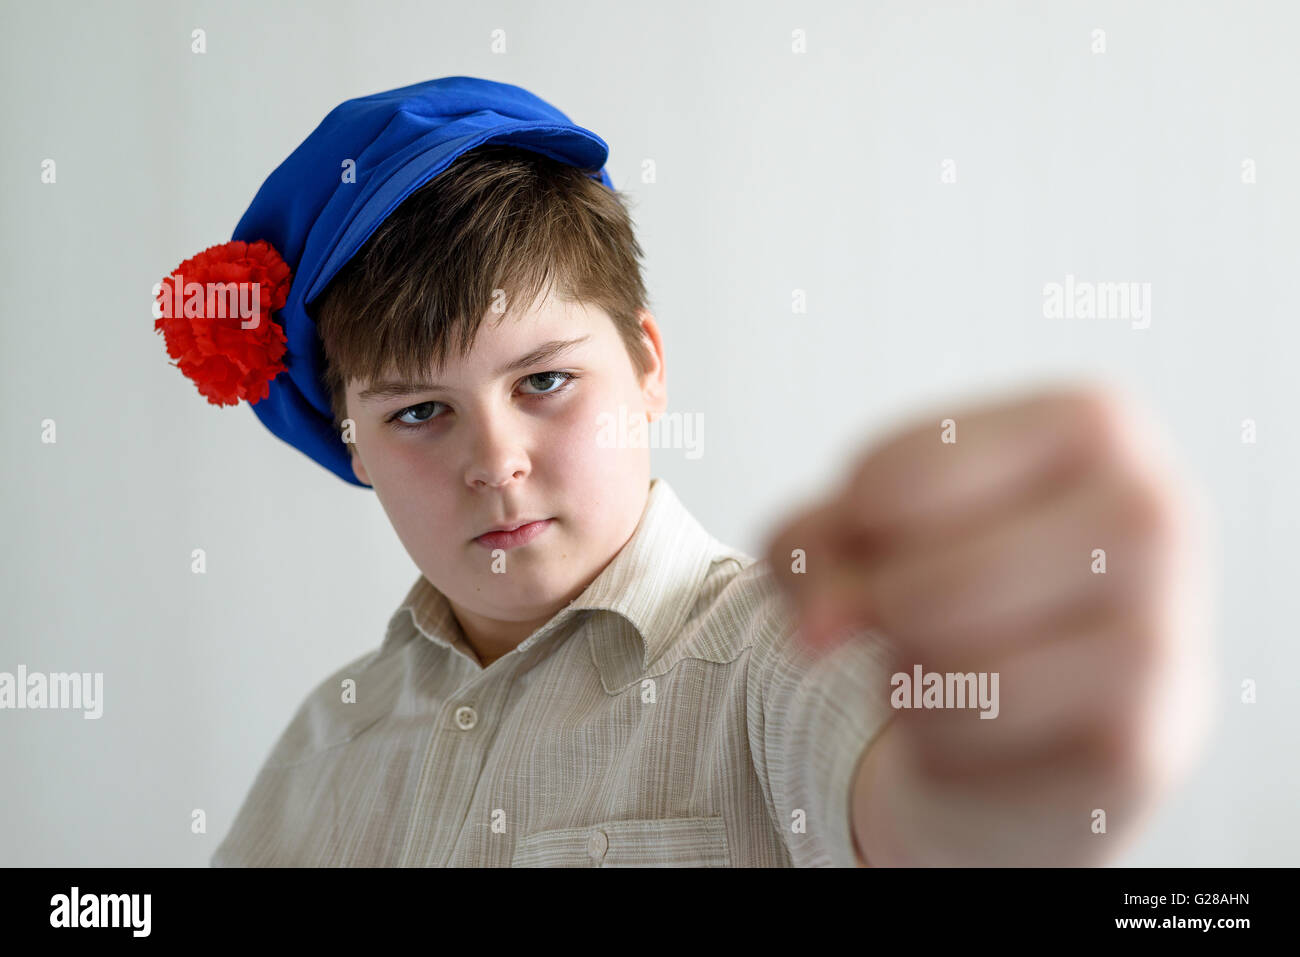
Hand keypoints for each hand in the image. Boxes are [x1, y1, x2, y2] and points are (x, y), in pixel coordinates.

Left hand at [762, 384, 1214, 864]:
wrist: (1041, 718)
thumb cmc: (949, 582)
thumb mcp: (862, 529)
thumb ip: (815, 547)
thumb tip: (819, 630)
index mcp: (1095, 423)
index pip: (900, 476)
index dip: (849, 526)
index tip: (877, 536)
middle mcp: (1152, 511)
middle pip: (926, 584)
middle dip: (880, 615)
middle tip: (900, 618)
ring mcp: (1164, 629)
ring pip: (949, 661)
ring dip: (905, 676)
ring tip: (945, 662)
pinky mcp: (1144, 739)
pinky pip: (976, 733)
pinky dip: (937, 738)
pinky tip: (978, 723)